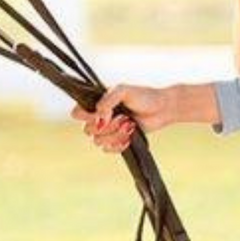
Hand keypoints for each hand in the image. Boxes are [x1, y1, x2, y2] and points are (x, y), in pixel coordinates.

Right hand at [70, 81, 212, 153]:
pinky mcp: (118, 140)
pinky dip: (118, 145)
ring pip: (98, 141)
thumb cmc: (144, 96)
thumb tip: (99, 115)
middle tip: (124, 118)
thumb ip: (108, 99)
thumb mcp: (124, 90)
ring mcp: (109, 130)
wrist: (163, 108)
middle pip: (87, 130)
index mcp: (97, 103)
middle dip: (107, 126)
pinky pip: (107, 150)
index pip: (76, 113)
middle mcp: (100, 117)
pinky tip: (129, 138)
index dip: (87, 117)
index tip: (103, 114)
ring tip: (130, 126)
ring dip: (115, 135)